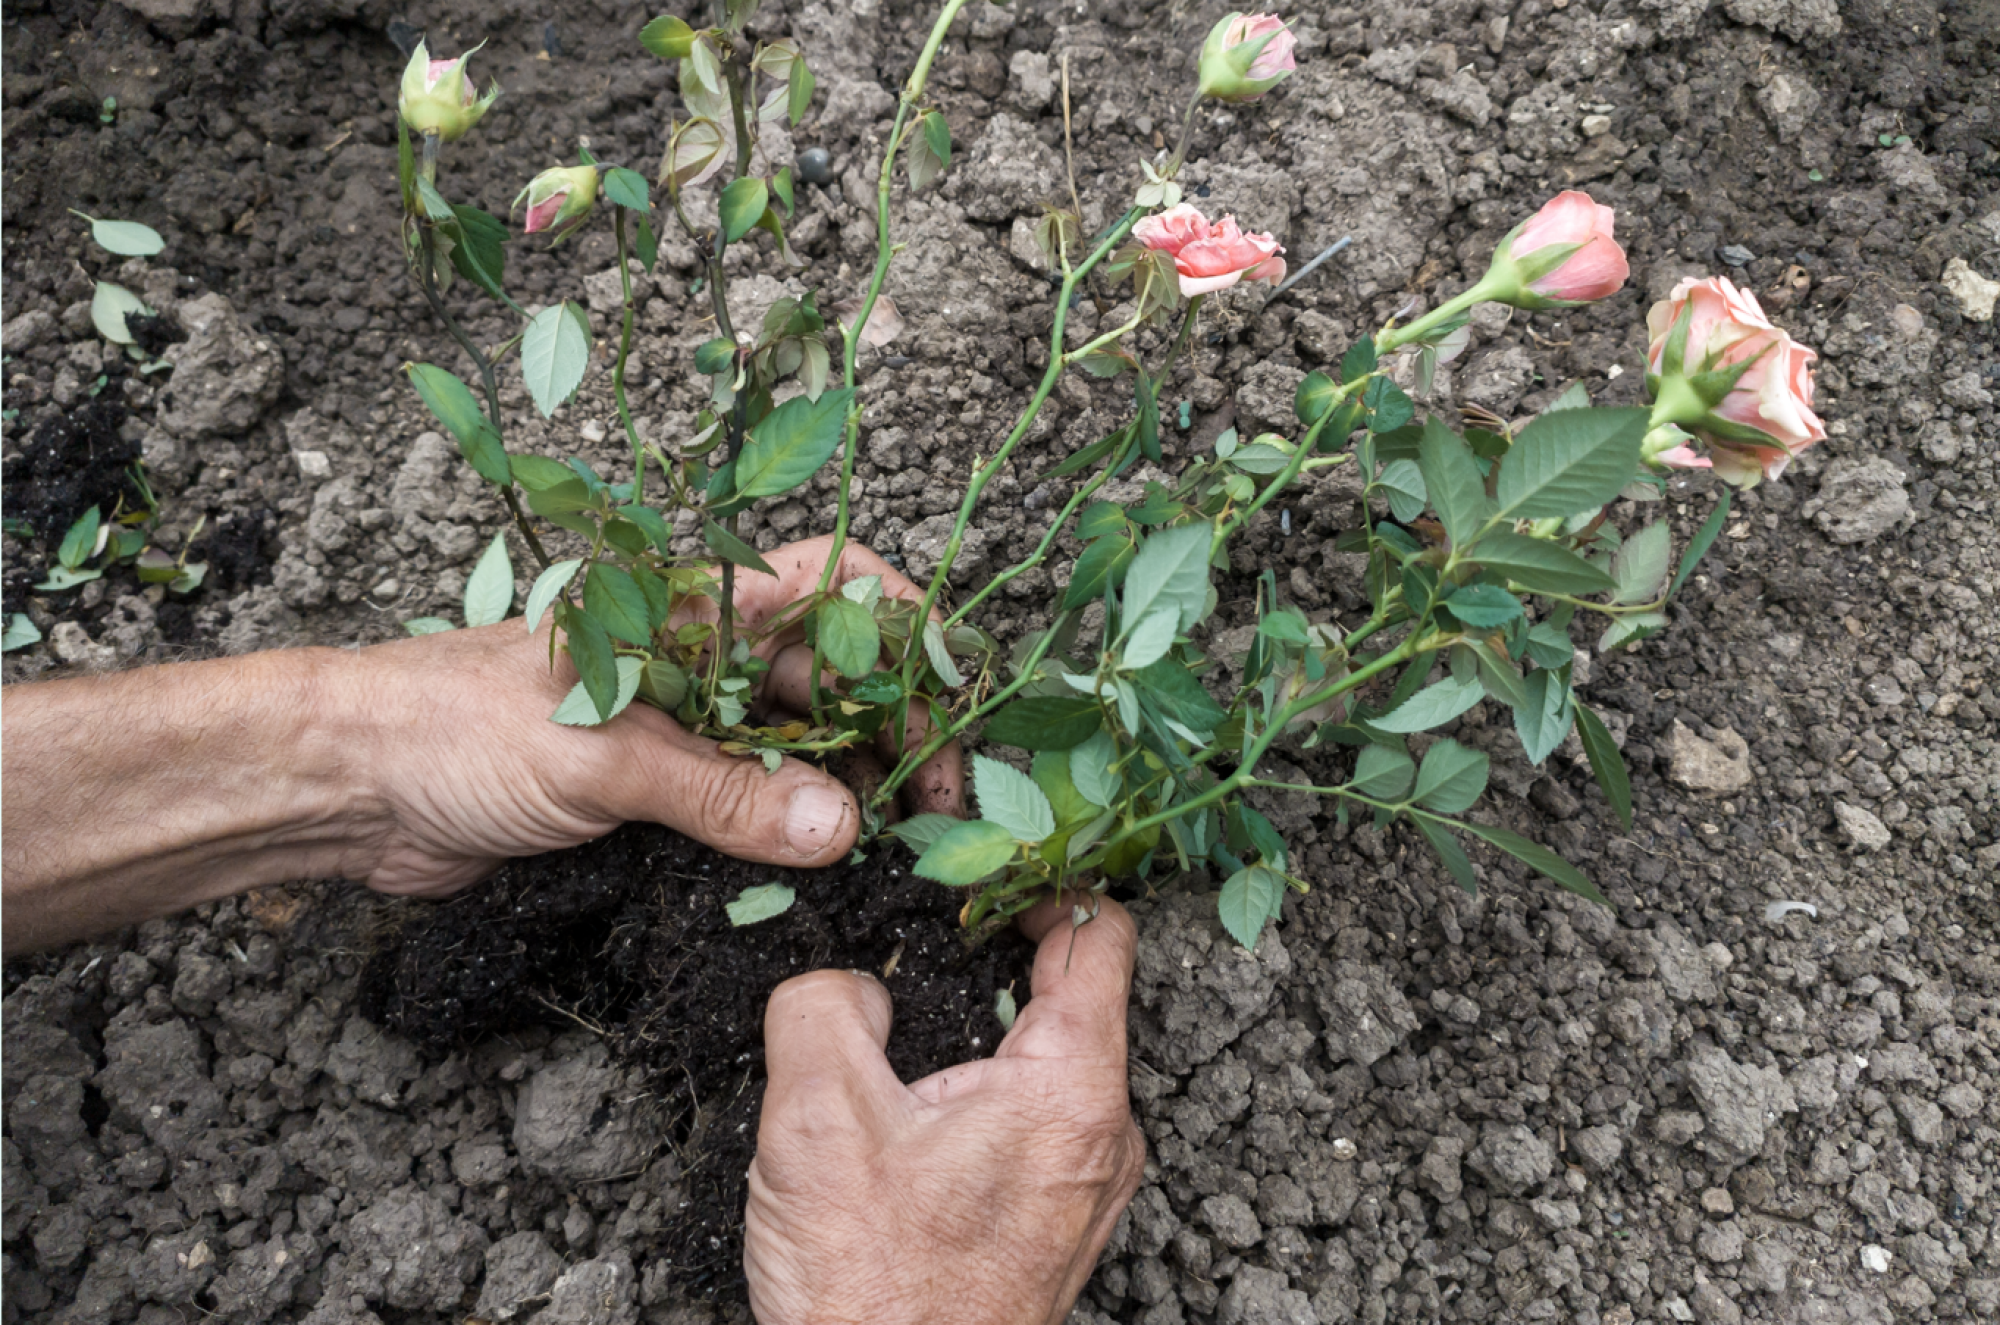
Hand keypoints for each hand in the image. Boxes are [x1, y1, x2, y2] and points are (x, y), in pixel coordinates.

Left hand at [349, 535, 963, 897]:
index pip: (826, 586)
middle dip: (891, 732)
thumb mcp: (600, 757)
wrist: (348, 786)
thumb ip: (720, 793)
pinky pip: (742, 807)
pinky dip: (786, 835)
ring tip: (892, 850)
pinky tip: (820, 872)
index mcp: (690, 612)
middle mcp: (696, 661)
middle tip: (934, 810)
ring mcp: (675, 728)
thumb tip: (838, 827)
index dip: (900, 624)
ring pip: (792, 749)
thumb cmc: (455, 728)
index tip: (954, 691)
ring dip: (845, 793)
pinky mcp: (649, 793)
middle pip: (828, 680)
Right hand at [745, 895, 1145, 1324]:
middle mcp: (1104, 1135)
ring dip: (979, 1038)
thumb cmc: (873, 1296)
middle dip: (992, 960)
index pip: (1100, 933)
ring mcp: (1087, 1186)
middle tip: (918, 946)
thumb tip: (849, 985)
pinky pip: (1033, 1124)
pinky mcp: (1055, 1225)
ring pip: (1046, 1064)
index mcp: (1074, 1090)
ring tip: (902, 1043)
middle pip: (1071, 996)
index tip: (983, 869)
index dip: (1041, 880)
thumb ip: (826, 1007)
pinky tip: (911, 1120)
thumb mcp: (816, 1119)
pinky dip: (981, 1098)